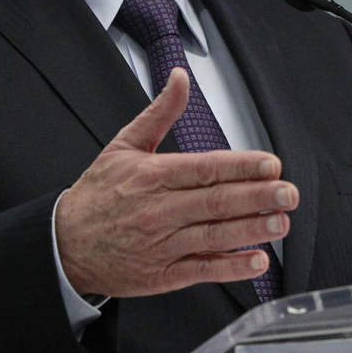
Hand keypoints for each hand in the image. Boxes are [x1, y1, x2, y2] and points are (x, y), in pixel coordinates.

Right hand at [55, 68, 298, 296]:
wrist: (63, 245)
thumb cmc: (98, 194)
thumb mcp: (124, 145)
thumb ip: (160, 113)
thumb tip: (180, 78)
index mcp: (153, 175)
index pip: (204, 169)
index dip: (241, 167)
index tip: (271, 164)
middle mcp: (160, 210)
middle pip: (216, 202)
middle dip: (257, 197)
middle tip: (288, 192)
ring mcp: (162, 244)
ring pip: (214, 236)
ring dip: (252, 231)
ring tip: (280, 223)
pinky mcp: (163, 274)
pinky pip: (202, 271)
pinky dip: (231, 268)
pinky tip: (257, 261)